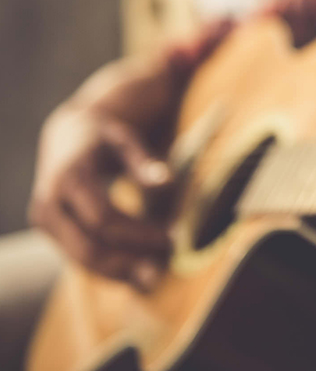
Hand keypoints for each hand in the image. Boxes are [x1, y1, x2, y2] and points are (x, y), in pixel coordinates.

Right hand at [30, 55, 179, 290]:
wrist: (66, 137)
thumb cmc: (104, 138)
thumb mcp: (125, 140)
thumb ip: (144, 162)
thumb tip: (167, 183)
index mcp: (69, 176)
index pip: (103, 218)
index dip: (138, 233)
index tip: (171, 238)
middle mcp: (49, 202)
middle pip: (88, 247)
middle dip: (128, 262)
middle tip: (164, 270)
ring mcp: (44, 221)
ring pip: (81, 260)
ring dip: (119, 273)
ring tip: (154, 278)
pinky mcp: (49, 232)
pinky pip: (78, 258)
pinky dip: (108, 269)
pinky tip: (137, 274)